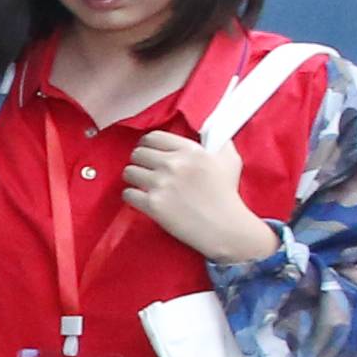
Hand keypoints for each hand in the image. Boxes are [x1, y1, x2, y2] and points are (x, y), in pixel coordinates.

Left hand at [123, 130, 274, 263]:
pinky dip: (132, 197)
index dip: (147, 144)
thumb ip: (217, 142)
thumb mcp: (229, 159)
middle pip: (137, 154)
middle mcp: (173, 164)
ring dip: (134, 178)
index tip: (149, 152)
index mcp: (189, 150)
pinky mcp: (153, 204)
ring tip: (142, 184)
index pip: (153, 137)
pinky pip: (128, 194)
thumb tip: (208, 131)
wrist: (223, 226)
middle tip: (146, 170)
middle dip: (139, 162)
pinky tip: (141, 199)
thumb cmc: (226, 193)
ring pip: (129, 172)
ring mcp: (161, 184)